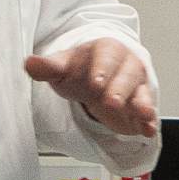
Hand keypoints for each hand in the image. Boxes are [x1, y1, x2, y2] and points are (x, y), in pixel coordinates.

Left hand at [24, 39, 158, 137]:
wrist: (95, 79)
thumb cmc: (81, 70)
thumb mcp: (63, 67)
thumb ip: (48, 67)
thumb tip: (30, 63)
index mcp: (106, 49)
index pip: (106, 55)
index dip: (101, 69)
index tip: (95, 83)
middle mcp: (126, 64)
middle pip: (127, 74)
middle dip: (120, 89)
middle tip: (111, 103)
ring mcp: (136, 84)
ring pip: (141, 92)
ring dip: (141, 104)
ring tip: (143, 114)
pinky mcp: (141, 102)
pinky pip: (147, 110)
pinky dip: (149, 120)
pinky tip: (147, 130)